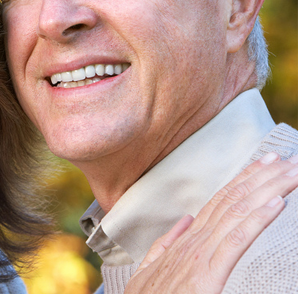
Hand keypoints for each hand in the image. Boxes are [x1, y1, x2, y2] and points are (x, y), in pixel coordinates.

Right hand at [124, 152, 297, 293]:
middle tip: (288, 158)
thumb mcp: (150, 268)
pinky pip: (237, 241)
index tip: (265, 162)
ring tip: (292, 173)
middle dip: (263, 178)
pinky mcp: (208, 275)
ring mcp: (201, 255)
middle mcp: (195, 241)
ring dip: (268, 190)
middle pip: (233, 201)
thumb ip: (167, 243)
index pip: (220, 201)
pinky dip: (258, 220)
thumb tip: (186, 220)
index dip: (244, 179)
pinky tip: (277, 204)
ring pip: (238, 214)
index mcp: (187, 240)